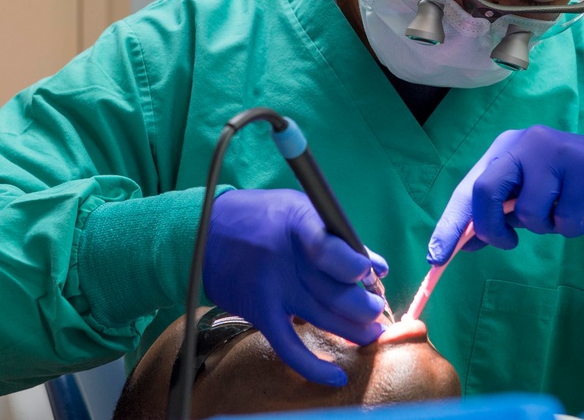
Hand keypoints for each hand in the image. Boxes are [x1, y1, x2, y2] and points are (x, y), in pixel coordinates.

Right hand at [203, 188, 387, 385]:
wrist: (205, 230)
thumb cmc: (262, 216)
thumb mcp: (299, 208)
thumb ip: (337, 237)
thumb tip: (378, 267)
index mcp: (298, 224)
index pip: (334, 251)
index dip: (358, 266)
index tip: (372, 273)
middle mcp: (286, 259)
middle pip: (337, 293)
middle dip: (366, 307)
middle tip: (376, 310)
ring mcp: (273, 289)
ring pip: (324, 320)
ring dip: (355, 331)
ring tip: (370, 332)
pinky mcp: (260, 313)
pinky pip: (289, 347)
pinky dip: (314, 366)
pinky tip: (335, 376)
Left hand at [428, 126, 583, 262]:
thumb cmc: (572, 185)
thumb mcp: (531, 196)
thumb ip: (501, 213)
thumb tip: (466, 242)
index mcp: (506, 150)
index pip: (469, 188)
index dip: (451, 223)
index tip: (436, 256)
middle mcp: (525, 144)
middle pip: (486, 191)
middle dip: (492, 227)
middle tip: (509, 242)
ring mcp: (555, 152)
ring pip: (530, 212)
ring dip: (547, 225)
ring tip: (565, 210)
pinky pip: (565, 219)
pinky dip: (574, 226)